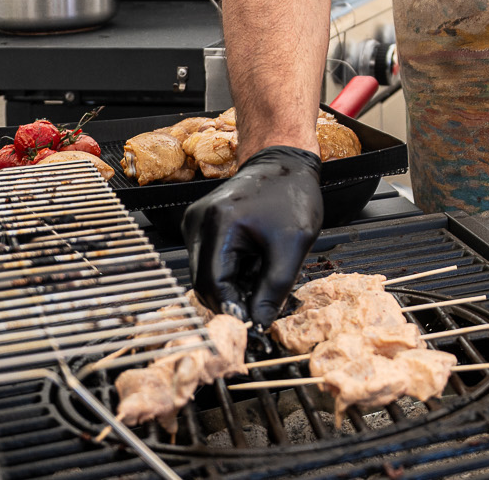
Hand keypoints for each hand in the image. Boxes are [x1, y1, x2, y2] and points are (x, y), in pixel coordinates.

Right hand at [183, 146, 322, 326]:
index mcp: (219, 223)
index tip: (253, 324)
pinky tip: (252, 260)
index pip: (212, 284)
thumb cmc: (292, 195)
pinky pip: (208, 262)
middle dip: (233, 299)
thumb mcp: (294, 245)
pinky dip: (229, 271)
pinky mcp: (198, 226)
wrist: (284, 163)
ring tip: (261, 271)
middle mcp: (198, 222)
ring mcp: (194, 223)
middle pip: (204, 283)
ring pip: (205, 275)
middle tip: (262, 302)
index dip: (232, 309)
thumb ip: (274, 288)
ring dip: (232, 285)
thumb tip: (260, 324)